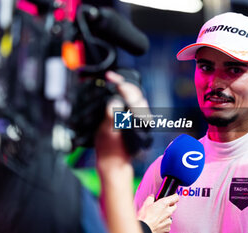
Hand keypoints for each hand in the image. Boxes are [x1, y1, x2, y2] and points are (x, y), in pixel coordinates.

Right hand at [95, 70, 149, 232]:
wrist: (114, 164)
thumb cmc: (110, 151)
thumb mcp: (107, 132)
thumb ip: (111, 116)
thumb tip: (114, 102)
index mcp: (136, 121)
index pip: (132, 96)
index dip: (121, 84)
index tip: (111, 77)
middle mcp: (140, 119)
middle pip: (136, 95)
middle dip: (124, 84)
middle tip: (111, 79)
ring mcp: (139, 121)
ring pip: (135, 99)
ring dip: (125, 90)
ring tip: (113, 84)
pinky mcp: (135, 123)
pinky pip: (131, 106)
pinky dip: (124, 98)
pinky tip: (116, 96)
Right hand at [138, 194, 178, 232]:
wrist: (144, 228)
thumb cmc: (145, 218)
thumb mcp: (145, 204)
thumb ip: (150, 198)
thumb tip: (151, 197)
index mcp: (164, 203)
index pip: (175, 197)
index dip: (174, 196)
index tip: (173, 196)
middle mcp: (168, 211)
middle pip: (174, 206)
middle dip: (170, 205)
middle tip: (163, 206)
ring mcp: (169, 220)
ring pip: (171, 215)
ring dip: (166, 215)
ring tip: (158, 216)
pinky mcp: (168, 227)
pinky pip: (168, 223)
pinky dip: (164, 222)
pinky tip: (158, 222)